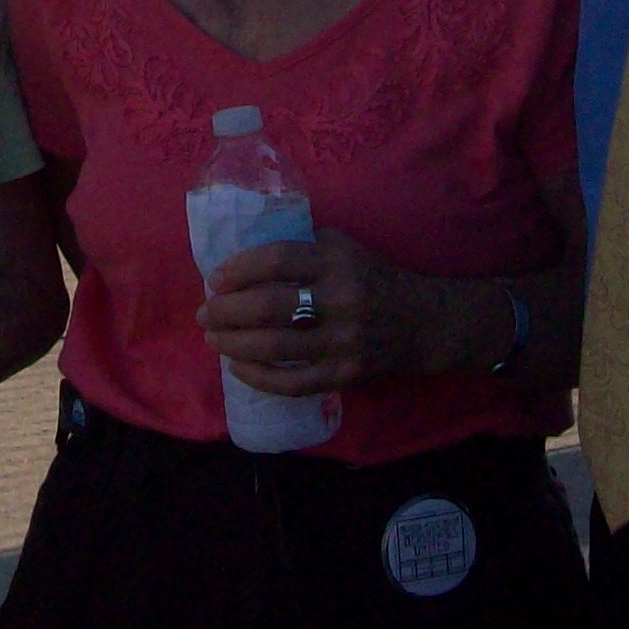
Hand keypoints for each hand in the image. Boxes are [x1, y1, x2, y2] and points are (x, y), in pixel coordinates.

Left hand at [198, 230, 436, 395]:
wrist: (423, 322)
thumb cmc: (372, 277)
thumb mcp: (343, 248)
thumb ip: (301, 246)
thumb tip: (244, 255)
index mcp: (337, 261)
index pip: (278, 260)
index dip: (240, 269)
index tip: (215, 279)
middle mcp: (341, 300)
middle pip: (270, 306)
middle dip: (227, 311)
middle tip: (204, 313)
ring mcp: (344, 342)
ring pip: (277, 347)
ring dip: (235, 344)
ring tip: (213, 339)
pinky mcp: (346, 375)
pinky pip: (294, 382)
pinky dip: (259, 377)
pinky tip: (238, 368)